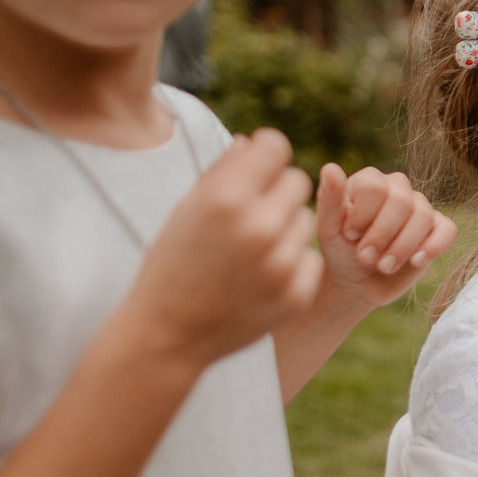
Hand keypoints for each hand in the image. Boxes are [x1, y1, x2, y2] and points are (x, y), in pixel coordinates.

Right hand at [125, 128, 321, 368]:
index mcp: (225, 199)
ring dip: (286, 228)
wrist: (167, 334)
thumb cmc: (172, 264)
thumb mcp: (186, 211)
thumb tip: (253, 141)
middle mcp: (258, 227)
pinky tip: (261, 277)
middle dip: (279, 191)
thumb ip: (223, 171)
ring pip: (306, 220)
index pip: (276, 148)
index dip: (267, 154)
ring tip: (252, 249)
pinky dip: (292, 263)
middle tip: (254, 212)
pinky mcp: (296, 293)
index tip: (260, 166)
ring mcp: (280, 264)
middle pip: (299, 182)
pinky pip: (311, 257)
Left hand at [314, 163, 457, 313]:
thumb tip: (330, 168)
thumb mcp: (328, 229)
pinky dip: (434, 246)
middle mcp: (398, 188)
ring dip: (402, 247)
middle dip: (382, 234)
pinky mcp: (438, 230)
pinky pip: (448, 230)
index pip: (375, 187)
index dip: (363, 214)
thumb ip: (329, 199)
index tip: (349, 235)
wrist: (359, 284)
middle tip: (365, 257)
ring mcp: (421, 208)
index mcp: (370, 181)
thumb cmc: (341, 252)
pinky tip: (416, 261)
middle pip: (401, 201)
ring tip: (384, 266)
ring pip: (424, 216)